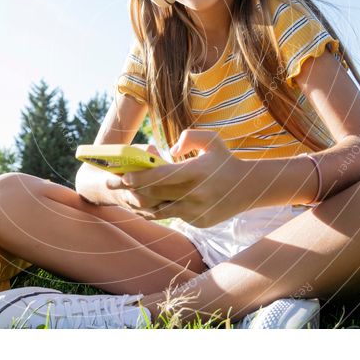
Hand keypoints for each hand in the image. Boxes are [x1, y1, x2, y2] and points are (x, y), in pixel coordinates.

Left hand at [108, 130, 245, 227]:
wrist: (248, 189)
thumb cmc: (225, 160)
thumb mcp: (212, 140)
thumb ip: (189, 137)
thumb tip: (168, 151)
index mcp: (197, 172)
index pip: (162, 176)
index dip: (140, 177)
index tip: (123, 175)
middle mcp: (195, 195)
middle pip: (155, 194)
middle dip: (131, 189)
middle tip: (111, 183)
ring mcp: (196, 212)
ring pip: (160, 210)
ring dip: (140, 203)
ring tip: (124, 195)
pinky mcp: (198, 222)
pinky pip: (172, 217)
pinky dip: (157, 211)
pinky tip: (144, 205)